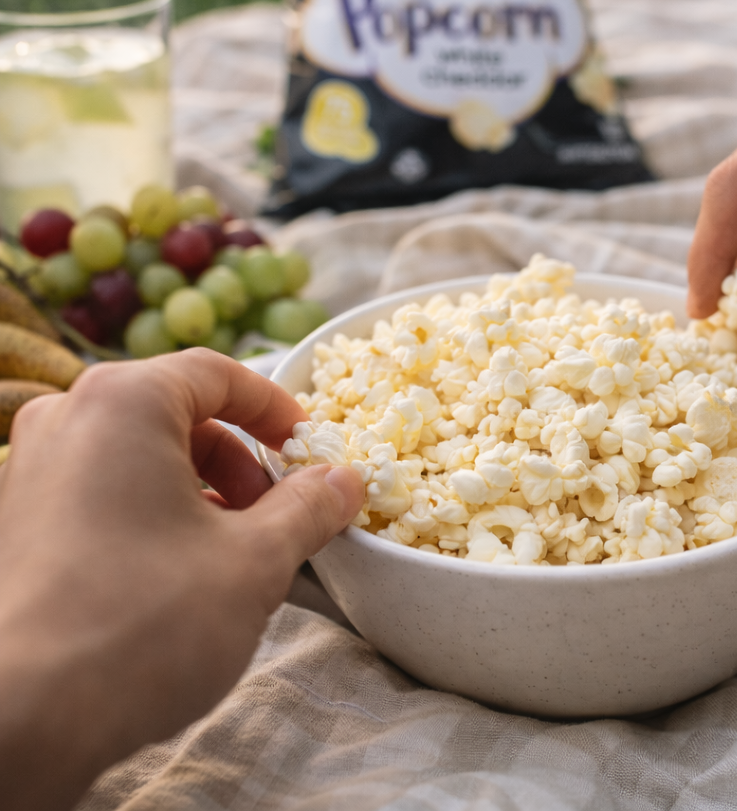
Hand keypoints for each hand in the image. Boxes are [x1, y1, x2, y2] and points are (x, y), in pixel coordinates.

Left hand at [0, 349, 363, 810]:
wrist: (16, 723)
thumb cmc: (140, 623)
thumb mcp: (254, 561)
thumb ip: (308, 508)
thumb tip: (343, 481)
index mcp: (124, 401)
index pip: (217, 373)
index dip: (274, 407)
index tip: (307, 446)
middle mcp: (67, 418)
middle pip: (176, 412)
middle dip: (237, 458)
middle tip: (275, 510)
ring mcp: (29, 469)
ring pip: (136, 453)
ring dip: (198, 488)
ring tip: (230, 548)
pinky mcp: (13, 521)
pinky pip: (99, 488)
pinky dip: (150, 510)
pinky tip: (175, 572)